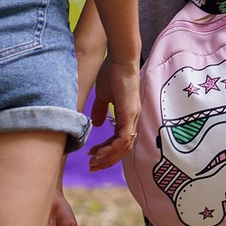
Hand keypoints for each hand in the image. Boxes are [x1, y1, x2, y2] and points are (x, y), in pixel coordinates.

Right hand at [84, 55, 138, 170]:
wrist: (120, 59)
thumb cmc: (112, 73)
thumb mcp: (104, 96)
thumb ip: (101, 110)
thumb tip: (97, 124)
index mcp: (127, 116)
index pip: (119, 142)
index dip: (107, 151)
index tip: (93, 155)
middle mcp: (133, 119)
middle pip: (123, 149)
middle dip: (107, 160)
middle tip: (92, 166)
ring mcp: (133, 117)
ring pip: (124, 147)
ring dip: (109, 157)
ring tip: (94, 161)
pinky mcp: (130, 114)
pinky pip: (124, 138)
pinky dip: (113, 148)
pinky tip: (101, 152)